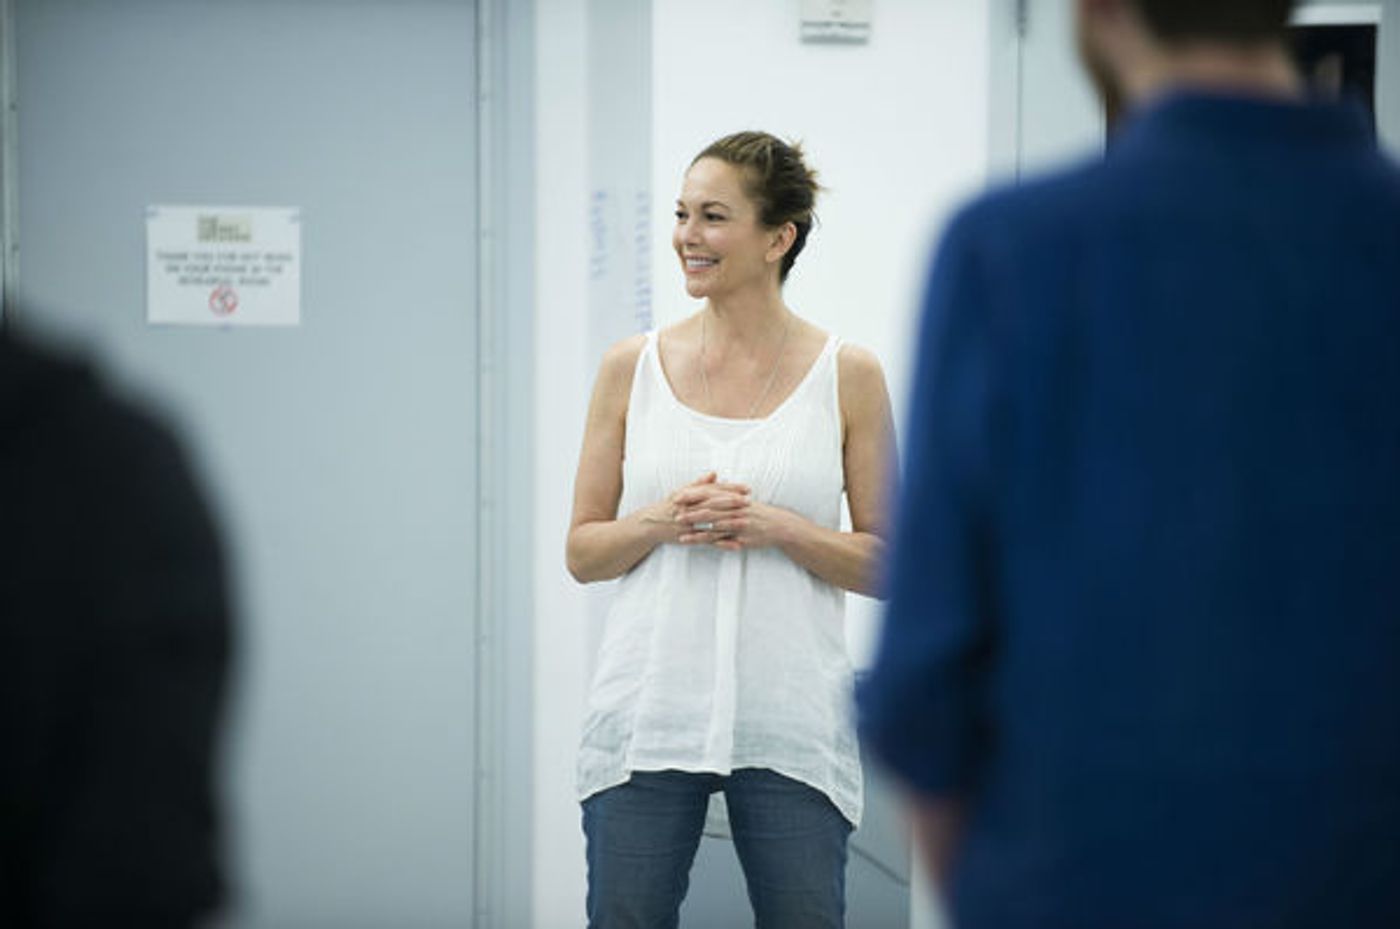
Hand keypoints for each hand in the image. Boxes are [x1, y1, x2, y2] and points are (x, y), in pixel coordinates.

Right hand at [642, 472, 749, 542]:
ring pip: (712, 521)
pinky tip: (737, 545)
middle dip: (733, 502)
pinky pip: (708, 540)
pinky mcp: (689, 537)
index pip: (714, 489)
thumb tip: (714, 473)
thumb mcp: (681, 492)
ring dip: (730, 522)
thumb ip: (699, 483)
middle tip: (750, 502)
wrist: (651, 524)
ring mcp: (689, 523)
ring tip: (747, 521)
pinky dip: (723, 543)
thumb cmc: (668, 506)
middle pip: (714, 503)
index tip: (747, 488)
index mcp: (690, 494)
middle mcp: (689, 507)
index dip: (731, 488)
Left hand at [677, 495, 795, 551]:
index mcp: (735, 499)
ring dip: (694, 525)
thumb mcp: (744, 501)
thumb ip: (728, 494)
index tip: (678, 495)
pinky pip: (719, 539)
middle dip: (690, 508)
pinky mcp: (740, 538)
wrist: (780, 526)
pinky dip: (704, 540)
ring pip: (712, 524)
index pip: (711, 494)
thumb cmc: (760, 513)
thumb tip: (714, 484)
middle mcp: (736, 509)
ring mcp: (738, 523)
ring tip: (677, 527)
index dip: (694, 494)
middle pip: (709, 507)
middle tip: (673, 509)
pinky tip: (691, 542)